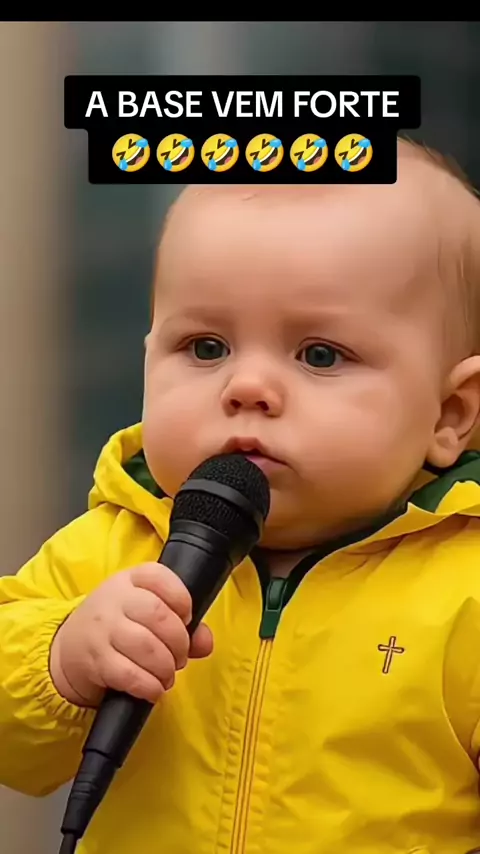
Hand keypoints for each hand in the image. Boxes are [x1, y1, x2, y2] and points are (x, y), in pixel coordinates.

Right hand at [49, 563, 212, 706]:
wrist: (67, 650)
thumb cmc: (116, 626)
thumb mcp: (143, 613)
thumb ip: (180, 623)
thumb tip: (206, 642)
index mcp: (130, 580)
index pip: (159, 576)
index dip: (181, 598)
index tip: (187, 618)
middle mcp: (114, 599)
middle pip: (158, 615)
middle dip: (179, 642)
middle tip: (180, 657)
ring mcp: (102, 629)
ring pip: (147, 646)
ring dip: (166, 667)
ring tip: (167, 675)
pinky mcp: (95, 660)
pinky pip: (130, 674)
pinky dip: (149, 686)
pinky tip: (154, 689)